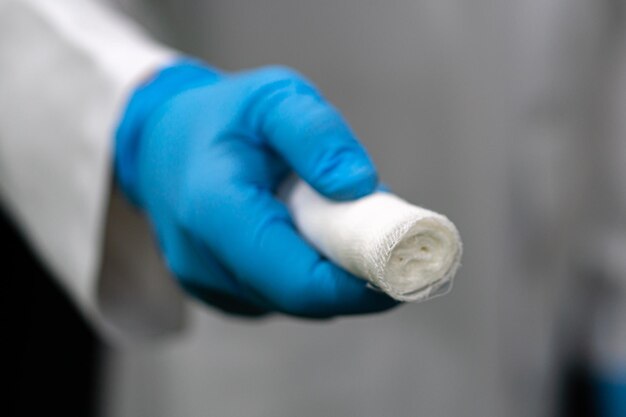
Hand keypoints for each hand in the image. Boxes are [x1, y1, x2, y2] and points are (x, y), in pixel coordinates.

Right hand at [115, 60, 397, 316]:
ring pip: (289, 300)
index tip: (405, 270)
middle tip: (394, 249)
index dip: (356, 285)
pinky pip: (273, 296)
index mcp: (214, 209)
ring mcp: (206, 283)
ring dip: (329, 276)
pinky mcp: (215, 290)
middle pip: (298, 297)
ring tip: (344, 227)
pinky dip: (303, 275)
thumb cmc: (223, 117)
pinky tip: (308, 238)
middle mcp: (203, 260)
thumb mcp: (272, 97)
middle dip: (353, 281)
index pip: (295, 278)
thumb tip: (361, 187)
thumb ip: (315, 134)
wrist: (162, 144)